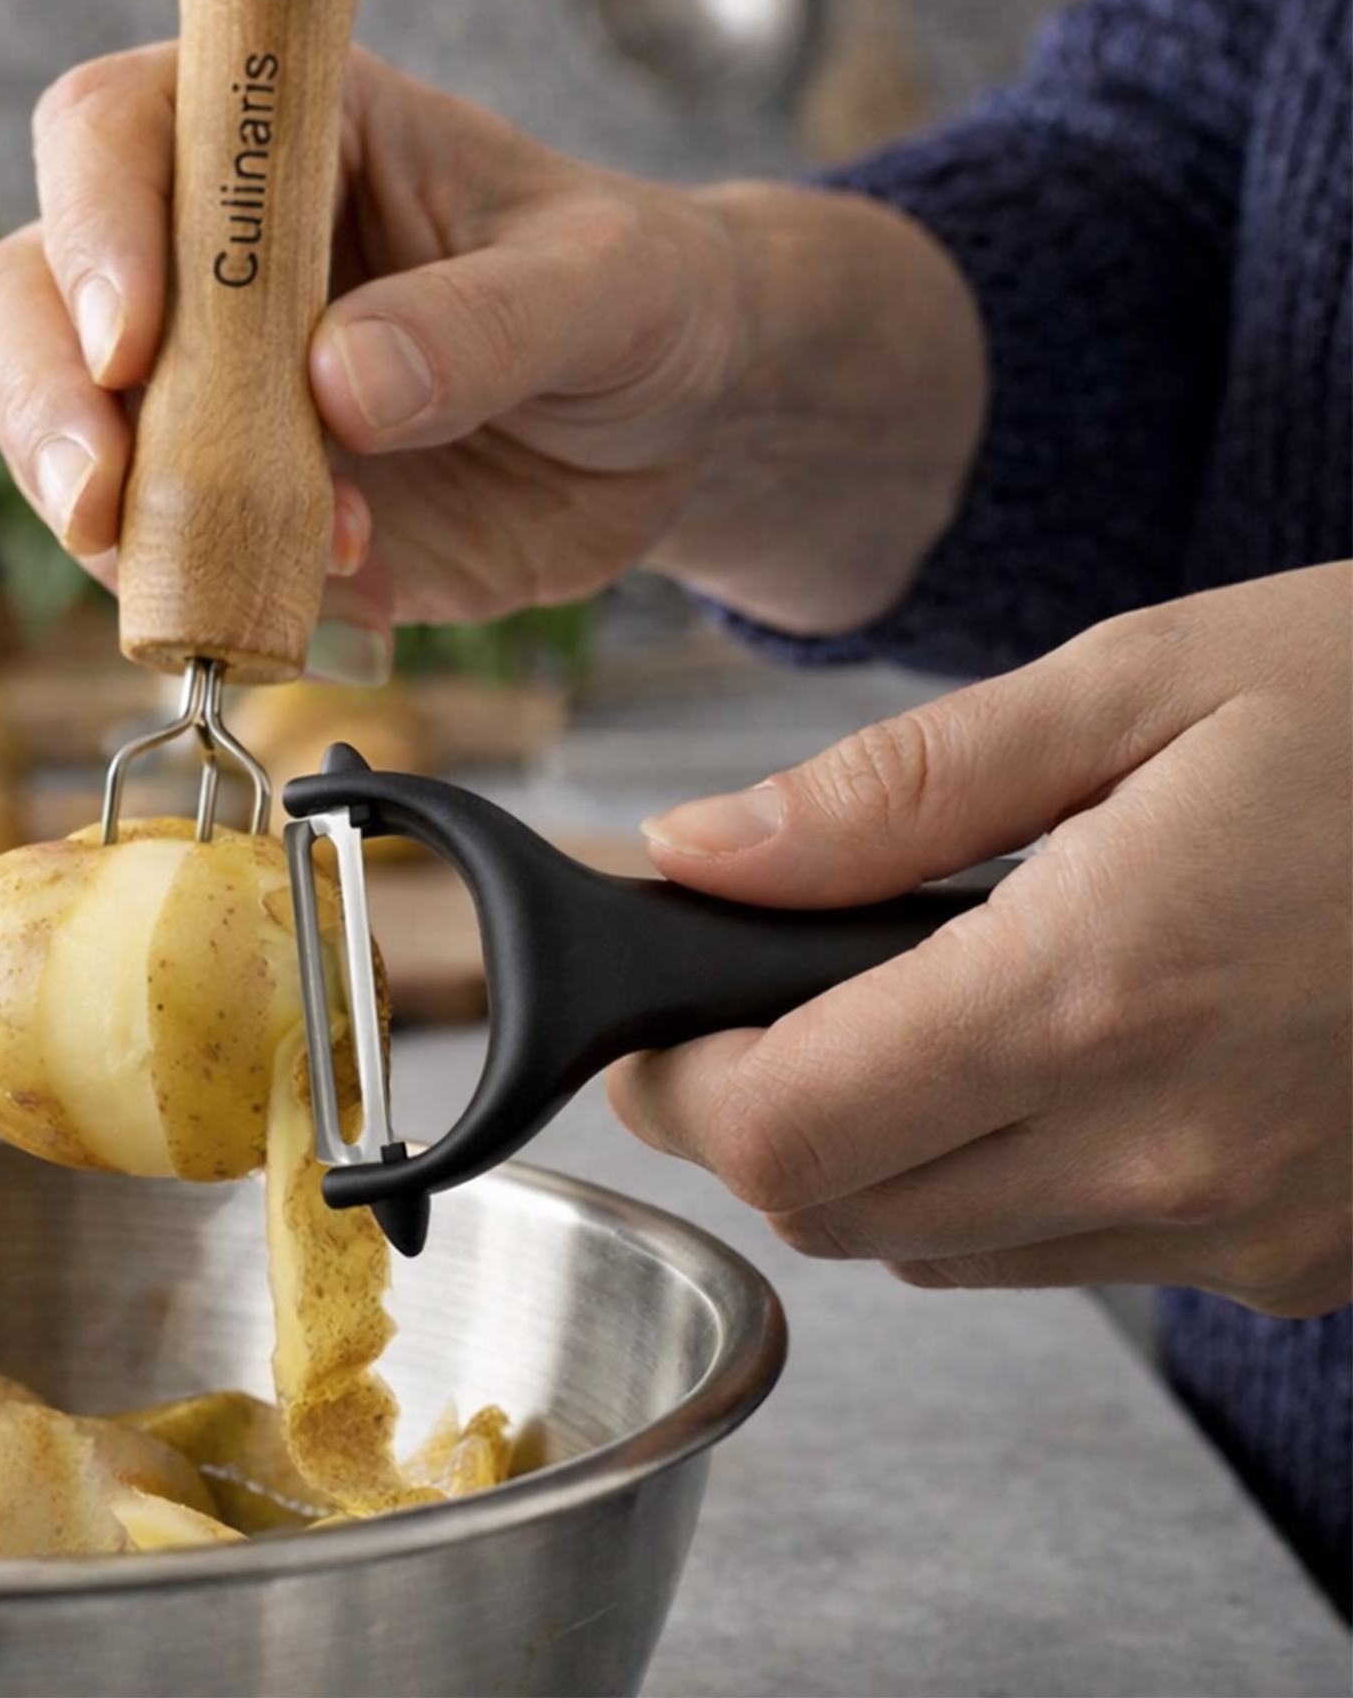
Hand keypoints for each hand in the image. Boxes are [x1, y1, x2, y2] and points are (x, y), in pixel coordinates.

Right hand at [0, 45, 985, 673]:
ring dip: (102, 513)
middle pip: (32, 290)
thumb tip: (340, 384)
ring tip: (221, 569)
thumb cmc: (638, 300)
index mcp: (292, 136)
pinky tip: (288, 595)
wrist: (670, 424)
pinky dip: (184, 585)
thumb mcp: (607, 287)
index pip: (123, 132)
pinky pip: (149, 545)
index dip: (97, 227)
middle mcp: (213, 253)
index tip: (133, 343)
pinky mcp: (230, 499)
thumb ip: (484, 323)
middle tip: (101, 498)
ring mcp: (204, 384)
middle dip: (47, 398)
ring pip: (58, 427)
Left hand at [610, 564, 1352, 1317]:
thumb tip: (700, 853)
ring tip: (909, 1008)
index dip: (674, 1081)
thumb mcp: (1138, 681)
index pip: (784, 1127)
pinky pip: (1074, 1254)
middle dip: (756, 1113)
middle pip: (838, 1209)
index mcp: (1099, 988)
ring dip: (876, 1149)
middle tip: (757, 993)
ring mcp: (1249, 1223)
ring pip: (944, 1248)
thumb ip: (890, 791)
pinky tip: (1053, 1057)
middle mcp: (1171, 1146)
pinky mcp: (1305, 1254)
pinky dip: (1005, 1178)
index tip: (650, 1015)